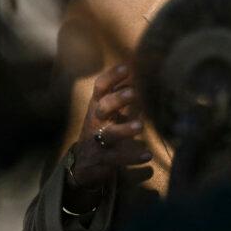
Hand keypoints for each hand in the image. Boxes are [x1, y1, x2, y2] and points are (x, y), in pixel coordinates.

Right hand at [68, 64, 151, 192]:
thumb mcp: (106, 110)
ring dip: (125, 129)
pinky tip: (147, 155)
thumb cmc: (100, 128)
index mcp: (97, 106)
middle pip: (103, 107)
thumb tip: (132, 70)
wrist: (83, 162)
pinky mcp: (103, 160)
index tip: (126, 68)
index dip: (111, 77)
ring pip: (110, 134)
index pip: (101, 88)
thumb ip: (118, 94)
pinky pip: (118, 159)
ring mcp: (97, 141)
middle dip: (117, 99)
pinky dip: (133, 157)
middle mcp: (95, 121)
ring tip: (140, 126)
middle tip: (133, 93)